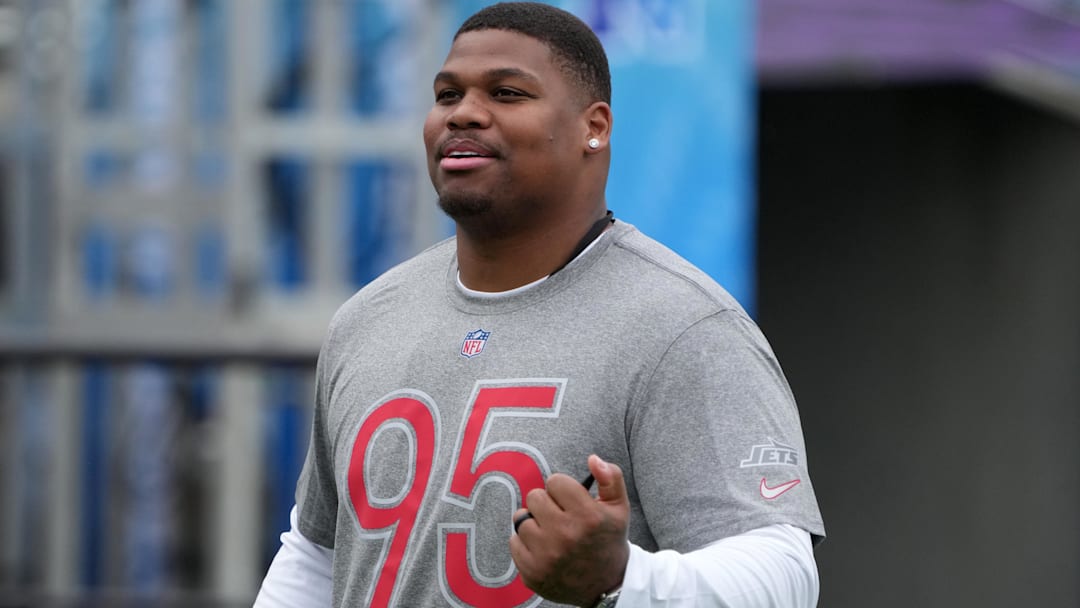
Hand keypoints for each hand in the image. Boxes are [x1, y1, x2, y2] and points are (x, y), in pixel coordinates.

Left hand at [510, 454, 629, 605]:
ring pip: (521, 518)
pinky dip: (525, 543)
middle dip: (547, 503)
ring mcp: (547, 556)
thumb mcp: (619, 507)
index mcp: (588, 517)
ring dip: (534, 522)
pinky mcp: (532, 572)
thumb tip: (593, 458)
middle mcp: (566, 536)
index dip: (563, 489)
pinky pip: (513, 541)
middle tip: (560, 517)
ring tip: (551, 532)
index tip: (571, 501)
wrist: (606, 585)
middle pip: (534, 497)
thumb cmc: (608, 540)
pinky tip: (543, 548)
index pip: (555, 481)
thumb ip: (610, 477)